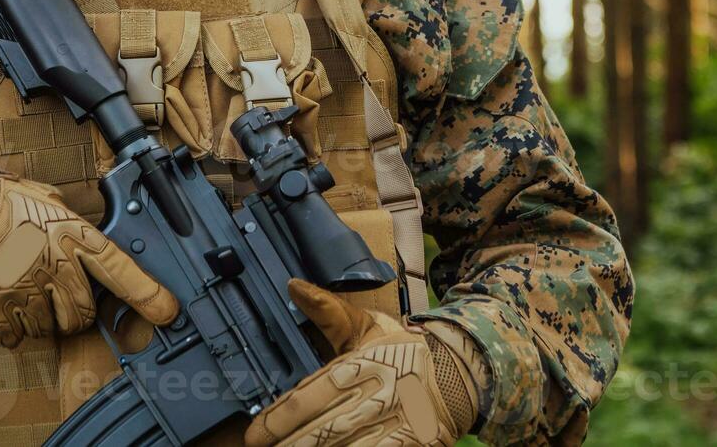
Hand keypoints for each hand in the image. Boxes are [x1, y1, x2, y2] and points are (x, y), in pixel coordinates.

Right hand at [0, 156, 178, 346]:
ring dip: (44, 322)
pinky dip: (12, 330)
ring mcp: (26, 289)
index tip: (167, 312)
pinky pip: (15, 335)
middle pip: (85, 314)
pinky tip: (6, 310)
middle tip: (65, 301)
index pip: (121, 271)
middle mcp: (55, 267)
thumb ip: (69, 222)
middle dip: (80, 315)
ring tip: (29, 298)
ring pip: (50, 329)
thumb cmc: (0, 196)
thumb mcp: (47, 199)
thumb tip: (80, 234)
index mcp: (72, 237)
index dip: (149, 295)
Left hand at [244, 279, 479, 446]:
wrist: (462, 373)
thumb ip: (327, 312)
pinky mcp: (411, 442)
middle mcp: (375, 393)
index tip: (255, 435)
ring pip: (343, 446)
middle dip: (290, 443)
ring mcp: (394, 422)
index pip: (309, 396)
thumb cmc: (405, 352)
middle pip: (322, 428)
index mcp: (360, 363)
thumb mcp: (366, 328)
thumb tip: (293, 286)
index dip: (278, 419)